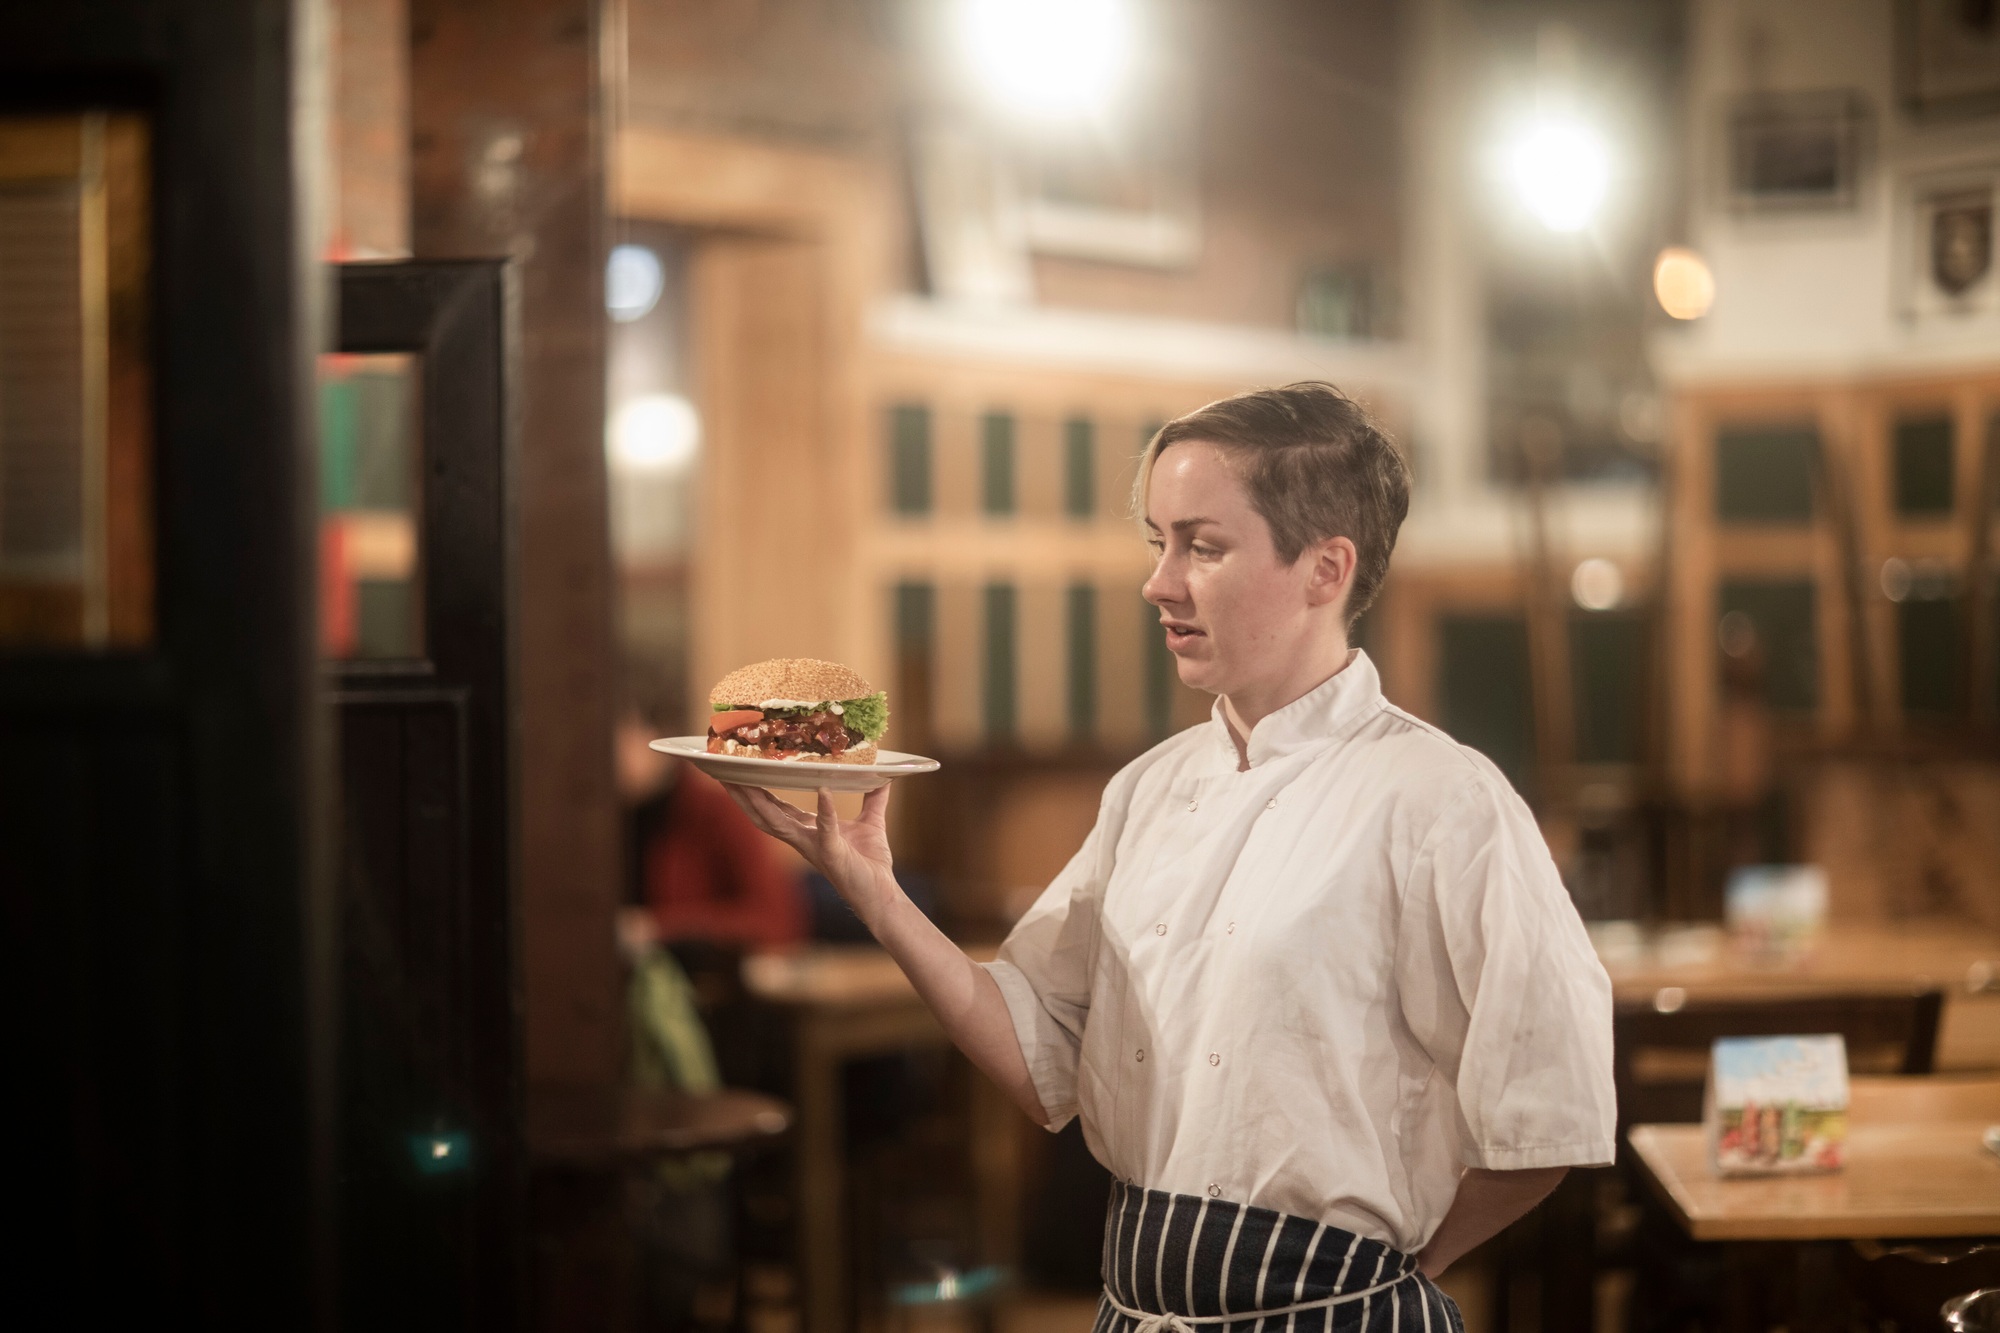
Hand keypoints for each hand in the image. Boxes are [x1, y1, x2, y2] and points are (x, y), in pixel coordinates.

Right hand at [722, 782, 899, 927]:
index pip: (776, 808)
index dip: (757, 791)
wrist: (882, 893)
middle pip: (765, 815)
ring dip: (762, 803)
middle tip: (726, 774)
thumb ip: (873, 798)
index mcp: (808, 830)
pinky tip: (823, 791)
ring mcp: (815, 847)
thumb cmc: (871, 862)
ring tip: (748, 783)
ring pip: (779, 824)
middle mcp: (804, 839)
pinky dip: (825, 810)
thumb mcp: (871, 822)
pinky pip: (826, 829)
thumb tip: (883, 774)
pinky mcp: (832, 854)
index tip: (741, 771)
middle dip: (745, 796)